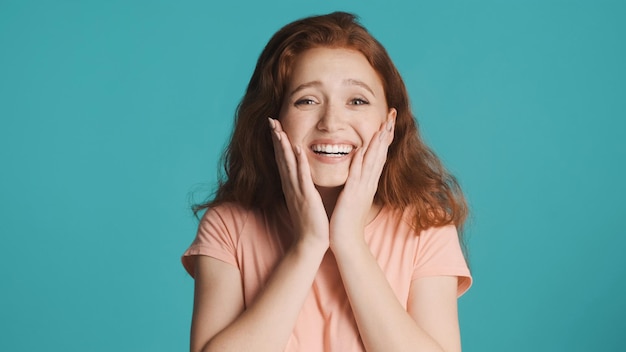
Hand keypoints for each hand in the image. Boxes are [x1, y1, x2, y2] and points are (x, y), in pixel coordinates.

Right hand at [269, 118, 329, 249]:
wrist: (310, 243)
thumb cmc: (310, 223)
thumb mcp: (303, 200)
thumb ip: (301, 187)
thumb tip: (300, 176)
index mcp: (291, 186)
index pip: (283, 160)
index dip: (278, 142)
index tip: (275, 126)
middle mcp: (291, 186)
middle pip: (281, 157)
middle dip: (276, 138)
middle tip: (271, 120)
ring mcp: (297, 191)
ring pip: (288, 163)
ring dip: (283, 145)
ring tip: (279, 128)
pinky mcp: (306, 197)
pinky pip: (302, 176)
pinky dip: (299, 162)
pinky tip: (296, 149)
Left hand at [329, 118, 394, 250]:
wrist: (346, 241)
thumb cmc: (347, 220)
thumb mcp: (355, 196)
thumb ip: (358, 182)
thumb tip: (359, 170)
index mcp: (368, 183)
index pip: (379, 155)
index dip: (384, 137)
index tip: (389, 120)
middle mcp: (368, 183)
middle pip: (380, 153)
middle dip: (386, 133)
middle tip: (393, 114)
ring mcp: (362, 189)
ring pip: (372, 161)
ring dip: (377, 142)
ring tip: (384, 125)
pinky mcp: (352, 196)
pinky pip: (356, 175)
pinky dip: (359, 161)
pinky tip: (362, 148)